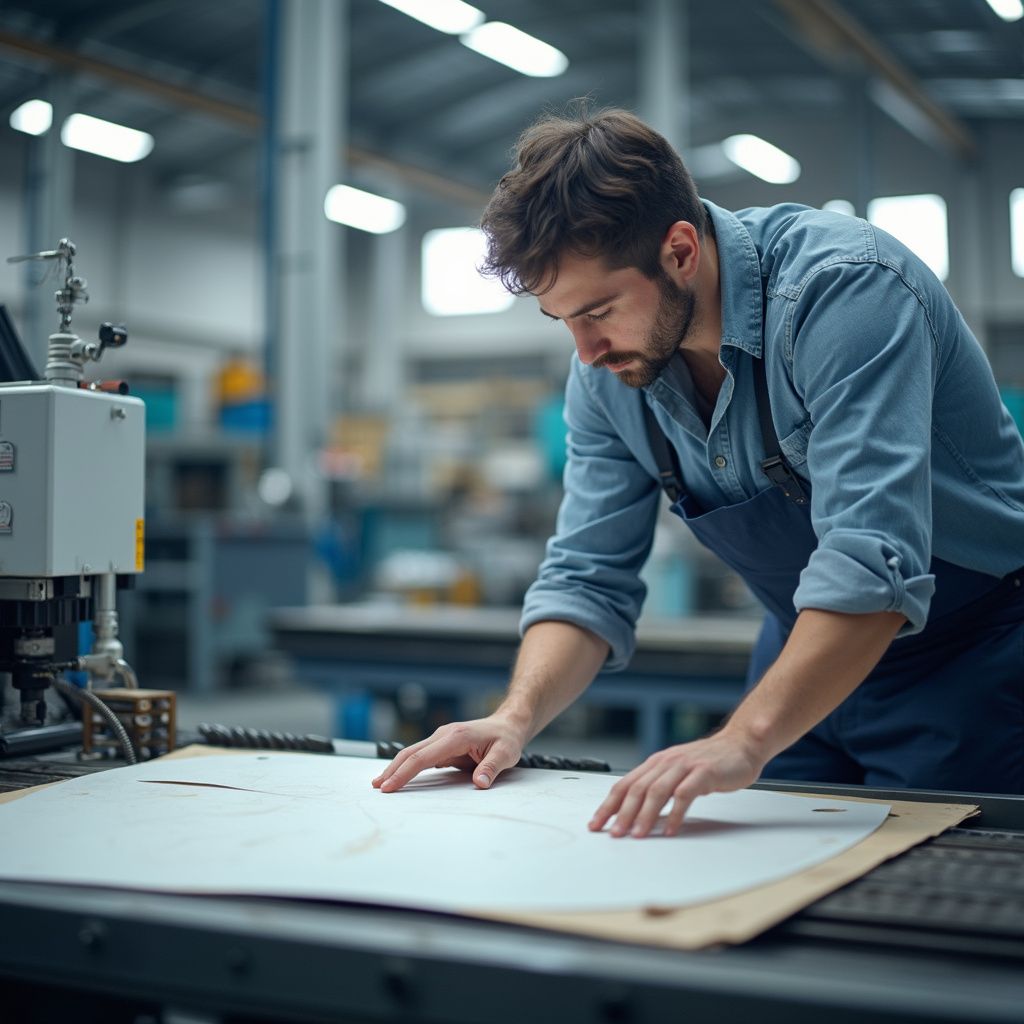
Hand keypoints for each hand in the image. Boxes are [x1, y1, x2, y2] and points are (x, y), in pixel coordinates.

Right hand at [371, 714, 526, 792]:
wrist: (508, 724)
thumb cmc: (506, 738)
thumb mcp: (505, 753)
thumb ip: (492, 768)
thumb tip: (480, 783)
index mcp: (456, 736)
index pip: (423, 757)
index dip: (404, 772)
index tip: (390, 786)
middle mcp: (444, 735)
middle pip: (411, 753)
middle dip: (392, 770)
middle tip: (378, 788)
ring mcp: (441, 739)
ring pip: (413, 753)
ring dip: (396, 767)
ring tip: (380, 783)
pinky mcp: (442, 745)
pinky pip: (421, 756)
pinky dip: (407, 766)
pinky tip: (398, 776)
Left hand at [589, 729, 764, 837]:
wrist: (740, 744)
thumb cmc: (709, 761)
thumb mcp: (677, 771)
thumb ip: (659, 787)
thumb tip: (635, 813)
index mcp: (656, 763)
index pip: (625, 785)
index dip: (608, 805)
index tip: (596, 824)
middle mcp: (666, 762)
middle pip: (637, 789)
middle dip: (622, 813)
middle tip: (614, 834)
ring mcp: (684, 766)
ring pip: (657, 791)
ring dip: (645, 815)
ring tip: (637, 835)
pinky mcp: (703, 773)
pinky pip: (685, 795)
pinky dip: (675, 813)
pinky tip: (671, 829)